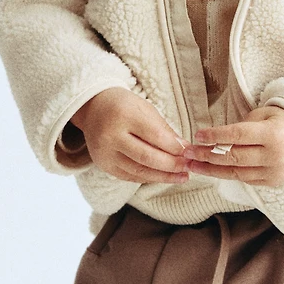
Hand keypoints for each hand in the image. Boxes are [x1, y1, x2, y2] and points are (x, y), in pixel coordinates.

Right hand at [71, 88, 190, 183]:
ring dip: (164, 176)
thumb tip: (184, 149)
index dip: (175, 147)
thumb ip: (164, 129)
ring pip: (139, 171)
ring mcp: (105, 153)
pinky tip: (163, 177)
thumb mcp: (145, 109)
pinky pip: (130, 177)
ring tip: (182, 176)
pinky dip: (149, 178)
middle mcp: (111, 136)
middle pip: (147, 157)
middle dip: (172, 165)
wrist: (93, 108)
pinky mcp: (104, 166)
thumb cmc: (124, 106)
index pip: (155, 136)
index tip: (190, 152)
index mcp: (123, 115)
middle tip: (189, 167)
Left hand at [182, 105, 283, 186]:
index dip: (215, 136)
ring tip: (192, 165)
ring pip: (236, 172)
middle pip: (233, 157)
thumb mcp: (264, 115)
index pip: (238, 136)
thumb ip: (241, 127)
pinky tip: (211, 170)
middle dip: (207, 155)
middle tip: (187, 154)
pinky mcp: (273, 182)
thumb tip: (213, 139)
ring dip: (211, 169)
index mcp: (273, 134)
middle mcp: (275, 156)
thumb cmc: (283, 121)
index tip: (197, 136)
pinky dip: (226, 174)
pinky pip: (244, 179)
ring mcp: (275, 172)